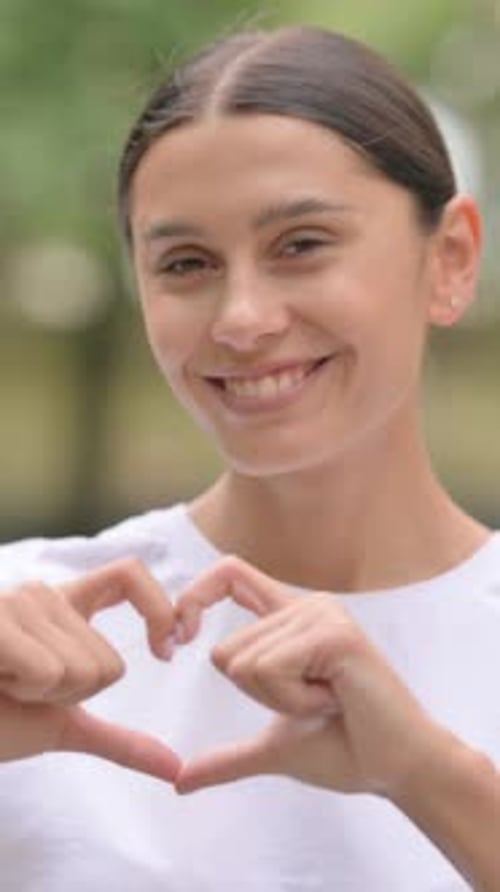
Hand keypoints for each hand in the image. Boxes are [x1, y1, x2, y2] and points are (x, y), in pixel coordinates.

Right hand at [0, 558, 179, 781]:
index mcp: (63, 607)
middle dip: (72, 695)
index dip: (161, 608)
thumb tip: (175, 767)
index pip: (130, 576)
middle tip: (22, 688)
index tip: (168, 651)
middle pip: (110, 663)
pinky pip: (50, 670)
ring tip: (3, 683)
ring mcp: (15, 603)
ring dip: (44, 695)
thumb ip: (120, 741)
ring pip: (84, 670)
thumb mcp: (62, 725)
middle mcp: (42, 595)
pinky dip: (26, 689)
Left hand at [174, 557, 441, 799]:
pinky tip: (334, 700)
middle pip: (224, 651)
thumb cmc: (344, 749)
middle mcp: (304, 606)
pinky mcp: (334, 634)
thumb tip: (178, 781)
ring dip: (281, 702)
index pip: (228, 575)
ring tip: (327, 700)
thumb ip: (227, 756)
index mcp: (288, 619)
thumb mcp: (272, 747)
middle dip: (258, 698)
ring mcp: (321, 615)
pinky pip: (271, 669)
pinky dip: (294, 702)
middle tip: (312, 702)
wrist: (397, 768)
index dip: (193, 597)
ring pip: (244, 663)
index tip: (178, 643)